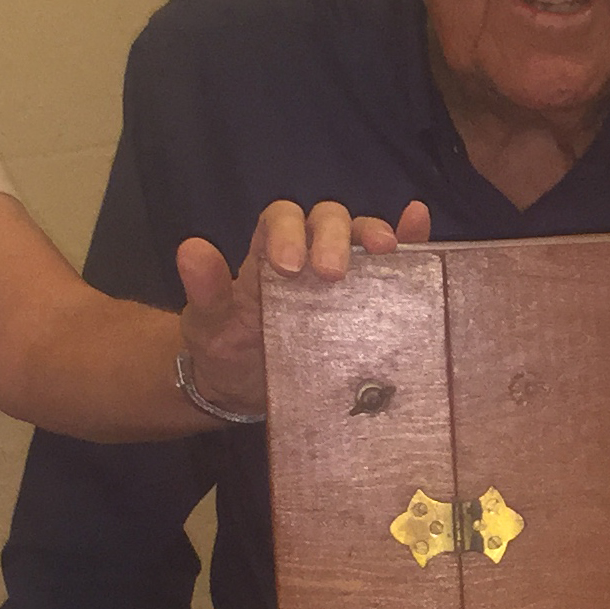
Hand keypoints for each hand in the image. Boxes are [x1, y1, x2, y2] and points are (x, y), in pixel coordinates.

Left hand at [175, 198, 432, 416]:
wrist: (248, 389)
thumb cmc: (227, 350)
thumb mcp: (209, 326)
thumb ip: (205, 290)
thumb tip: (191, 248)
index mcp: (267, 254)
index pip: (280, 220)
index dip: (288, 233)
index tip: (289, 269)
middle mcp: (309, 252)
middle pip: (325, 219)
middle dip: (333, 238)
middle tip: (333, 275)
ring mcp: (344, 273)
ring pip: (359, 232)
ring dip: (374, 232)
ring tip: (387, 251)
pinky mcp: (372, 296)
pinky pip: (394, 260)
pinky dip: (410, 235)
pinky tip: (418, 221)